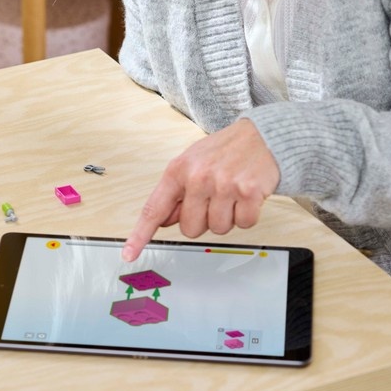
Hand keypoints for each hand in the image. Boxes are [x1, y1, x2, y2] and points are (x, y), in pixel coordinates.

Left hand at [122, 118, 279, 261]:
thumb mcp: (190, 163)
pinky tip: (245, 196)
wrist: (260, 137)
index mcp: (177, 170)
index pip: (154, 209)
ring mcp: (224, 186)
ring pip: (217, 229)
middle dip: (202, 220)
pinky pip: (244, 224)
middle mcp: (198, 178)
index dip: (140, 235)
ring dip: (226, 217)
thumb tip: (164, 220)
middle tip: (212, 199)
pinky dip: (246, 215)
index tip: (130, 253)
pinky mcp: (249, 193)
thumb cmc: (222, 151)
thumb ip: (175, 192)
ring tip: (230, 194)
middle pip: (190, 229)